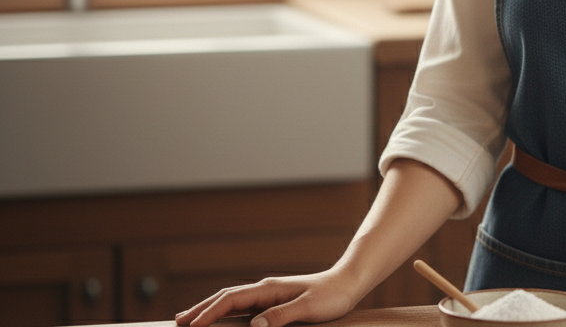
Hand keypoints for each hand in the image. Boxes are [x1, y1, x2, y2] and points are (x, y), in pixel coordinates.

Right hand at [175, 267, 351, 326]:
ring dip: (211, 309)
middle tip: (178, 322)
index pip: (232, 300)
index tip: (191, 326)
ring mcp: (268, 294)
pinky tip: (221, 319)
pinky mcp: (273, 301)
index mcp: (269, 289)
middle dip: (201, 309)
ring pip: (232, 301)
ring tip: (190, 319)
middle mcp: (265, 289)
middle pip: (225, 297)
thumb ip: (282, 316)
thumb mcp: (308, 309)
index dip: (210, 313)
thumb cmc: (330, 297)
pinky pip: (243, 307)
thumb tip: (254, 326)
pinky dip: (226, 312)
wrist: (347, 283)